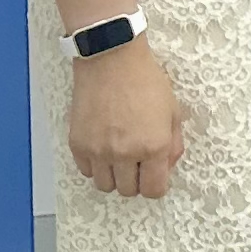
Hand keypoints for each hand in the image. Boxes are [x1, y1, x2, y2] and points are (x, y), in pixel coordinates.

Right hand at [69, 38, 182, 198]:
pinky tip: (103, 147)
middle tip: (137, 162)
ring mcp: (98, 151)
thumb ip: (173, 145)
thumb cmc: (145, 81)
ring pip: (105, 185)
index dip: (155, 185)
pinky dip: (95, 165)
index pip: (153, 190)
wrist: (111, 60)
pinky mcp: (78, 145)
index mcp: (153, 146)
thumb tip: (166, 167)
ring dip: (114, 176)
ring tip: (119, 155)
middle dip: (136, 180)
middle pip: (128, 191)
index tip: (154, 176)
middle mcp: (124, 153)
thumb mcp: (172, 111)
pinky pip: (86, 171)